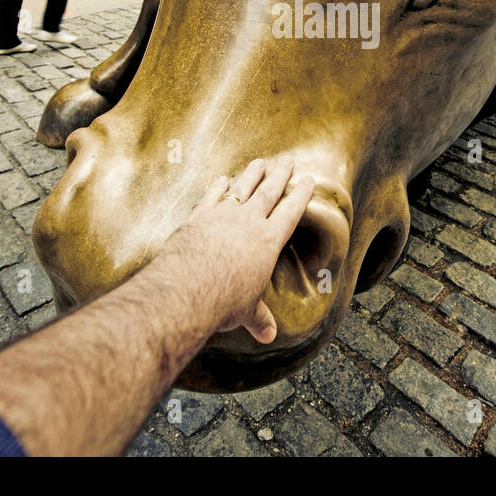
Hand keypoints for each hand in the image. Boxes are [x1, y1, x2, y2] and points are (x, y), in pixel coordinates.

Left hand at [153, 157, 312, 343]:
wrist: (187, 289)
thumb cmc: (224, 301)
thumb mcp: (246, 312)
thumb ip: (259, 318)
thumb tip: (268, 336)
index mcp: (268, 241)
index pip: (290, 212)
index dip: (300, 195)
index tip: (307, 180)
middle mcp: (248, 223)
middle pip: (268, 192)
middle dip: (279, 175)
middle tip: (287, 159)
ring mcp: (222, 216)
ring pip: (242, 189)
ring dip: (251, 175)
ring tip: (259, 162)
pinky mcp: (198, 218)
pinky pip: (211, 198)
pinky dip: (217, 188)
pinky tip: (222, 180)